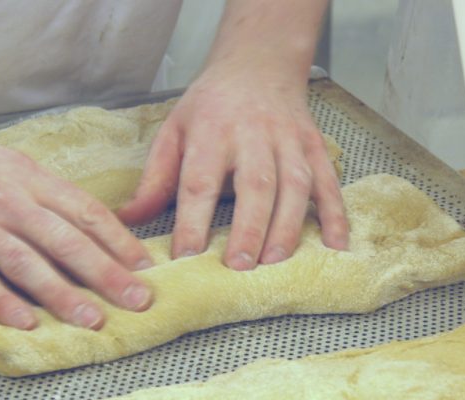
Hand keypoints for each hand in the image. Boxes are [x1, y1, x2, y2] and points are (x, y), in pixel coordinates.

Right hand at [0, 102, 152, 329]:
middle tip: (137, 300)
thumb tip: (84, 222)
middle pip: (65, 241)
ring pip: (26, 264)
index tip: (143, 266)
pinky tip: (26, 323)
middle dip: (107, 274)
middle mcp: (5, 200)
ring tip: (92, 319)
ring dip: (63, 295)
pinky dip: (2, 303)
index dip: (119, 241)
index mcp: (27, 176)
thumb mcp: (5, 160)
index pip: (84, 211)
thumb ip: (42, 191)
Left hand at [118, 64, 348, 268]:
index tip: (186, 255)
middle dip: (248, 228)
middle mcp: (253, 134)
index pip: (199, 181)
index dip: (193, 220)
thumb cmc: (210, 107)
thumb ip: (155, 179)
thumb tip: (129, 219)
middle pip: (254, 185)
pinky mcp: (314, 146)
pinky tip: (335, 245)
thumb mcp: (173, 131)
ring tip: (275, 261)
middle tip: (239, 267)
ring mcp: (289, 140)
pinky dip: (335, 213)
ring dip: (287, 225)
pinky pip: (328, 181)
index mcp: (211, 131)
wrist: (256, 66)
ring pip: (294, 185)